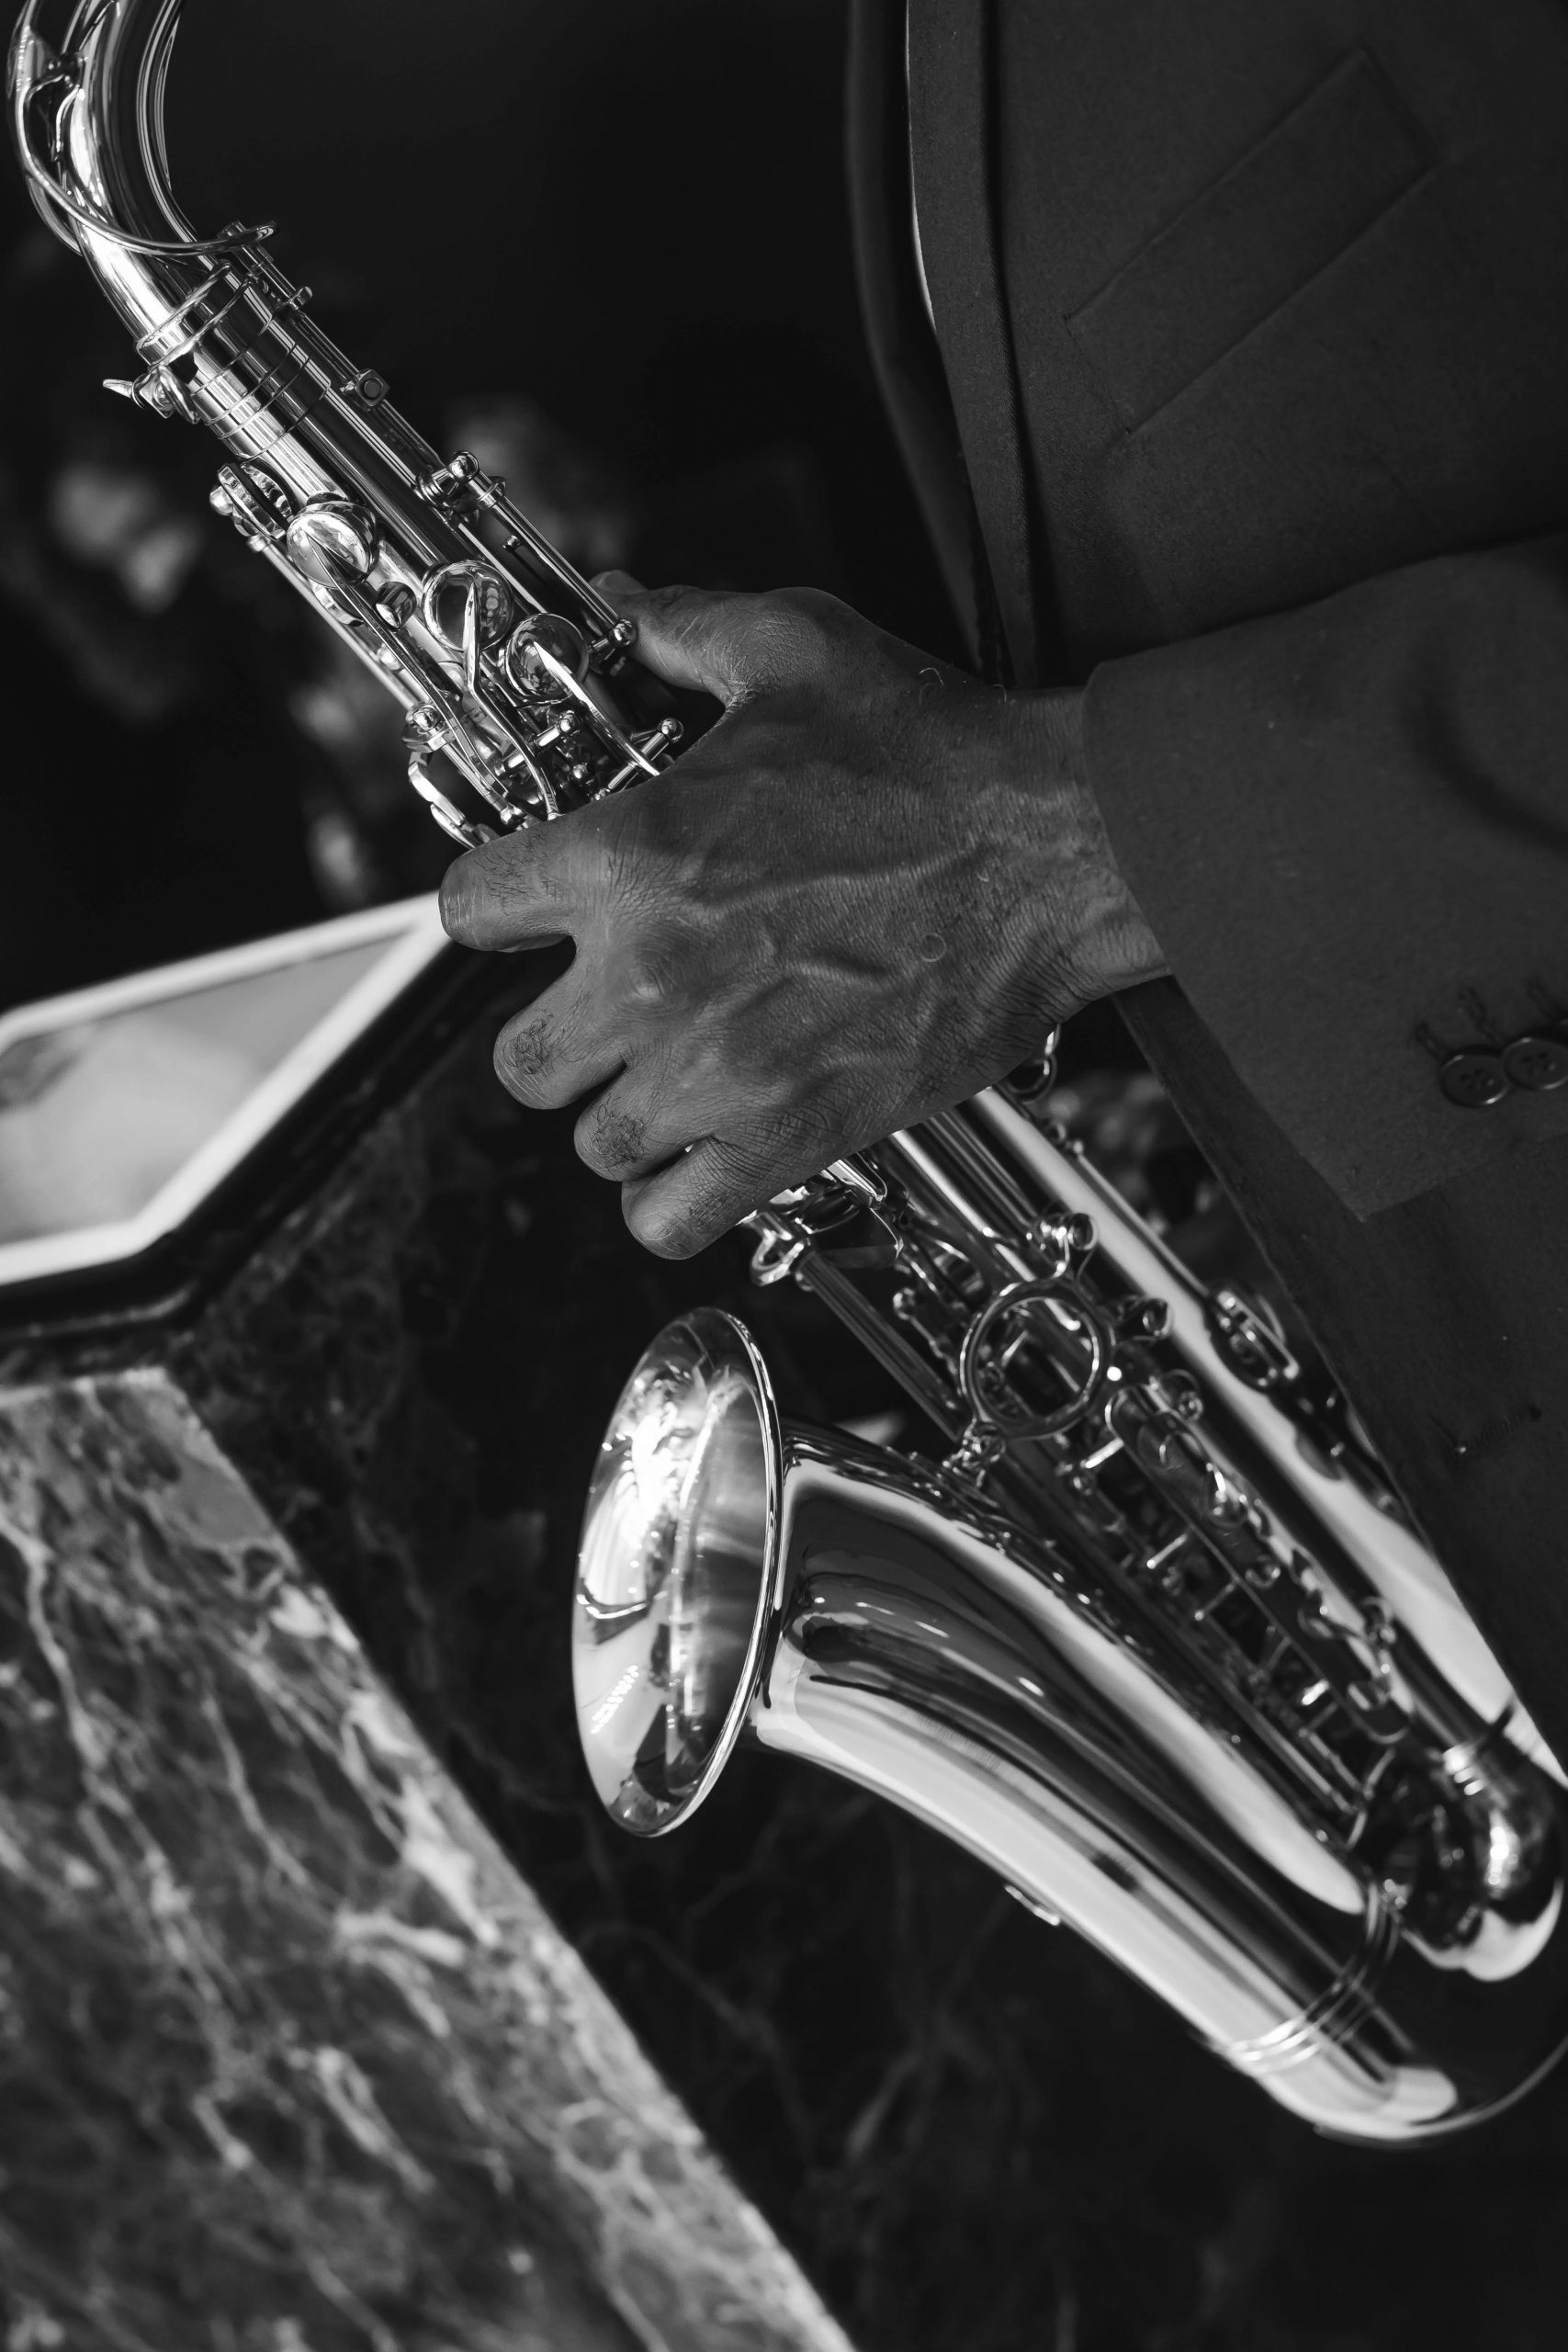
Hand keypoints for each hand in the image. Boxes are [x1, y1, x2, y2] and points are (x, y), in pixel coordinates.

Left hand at [440, 577, 1163, 1256]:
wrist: (1058, 853)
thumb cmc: (938, 756)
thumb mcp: (796, 650)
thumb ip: (685, 628)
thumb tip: (623, 609)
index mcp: (631, 854)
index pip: (473, 906)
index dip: (495, 904)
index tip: (528, 912)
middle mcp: (653, 975)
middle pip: (521, 1060)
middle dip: (556, 1033)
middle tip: (605, 1011)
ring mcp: (718, 1070)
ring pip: (595, 1144)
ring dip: (623, 1114)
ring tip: (668, 1081)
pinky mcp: (793, 1136)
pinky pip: (672, 1220)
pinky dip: (672, 1203)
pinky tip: (701, 1159)